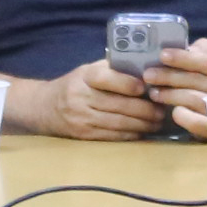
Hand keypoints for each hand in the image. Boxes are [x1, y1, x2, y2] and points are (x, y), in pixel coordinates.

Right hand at [36, 59, 168, 140]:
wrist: (45, 107)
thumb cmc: (76, 85)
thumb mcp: (88, 71)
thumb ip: (112, 70)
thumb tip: (146, 71)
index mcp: (84, 76)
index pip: (106, 78)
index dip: (126, 83)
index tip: (145, 87)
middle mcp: (80, 97)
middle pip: (117, 105)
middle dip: (144, 110)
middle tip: (161, 111)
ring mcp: (81, 118)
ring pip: (118, 123)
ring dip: (142, 124)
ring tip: (157, 122)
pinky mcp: (83, 135)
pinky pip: (112, 136)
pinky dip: (130, 135)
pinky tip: (142, 132)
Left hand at [146, 38, 206, 136]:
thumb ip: (203, 50)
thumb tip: (189, 49)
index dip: (183, 58)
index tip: (162, 55)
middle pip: (197, 80)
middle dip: (169, 76)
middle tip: (148, 75)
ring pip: (193, 99)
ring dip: (169, 94)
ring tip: (154, 92)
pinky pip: (195, 122)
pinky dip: (181, 115)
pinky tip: (171, 111)